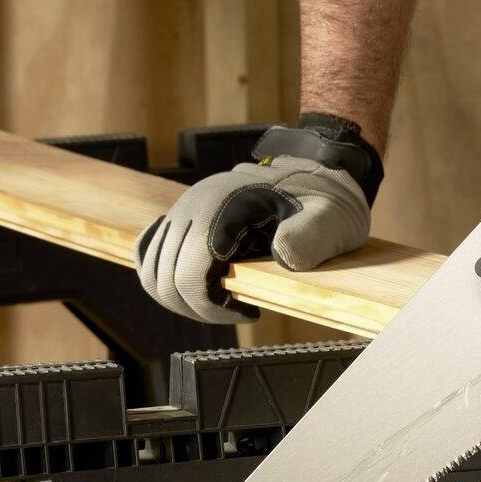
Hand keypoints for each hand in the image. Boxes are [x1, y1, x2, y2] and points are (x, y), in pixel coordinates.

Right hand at [135, 115, 381, 323]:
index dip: (213, 308)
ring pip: (152, 273)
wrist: (315, 170)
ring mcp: (182, 210)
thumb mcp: (331, 219)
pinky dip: (166, 279)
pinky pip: (149, 254)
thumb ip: (311, 237)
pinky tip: (203, 284)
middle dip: (200, 308)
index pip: (188, 277)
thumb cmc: (325, 199)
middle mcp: (192, 206)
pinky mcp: (180, 217)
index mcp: (222, 207)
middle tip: (239, 308)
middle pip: (165, 280)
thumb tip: (283, 255)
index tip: (250, 311)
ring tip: (224, 299)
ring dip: (182, 298)